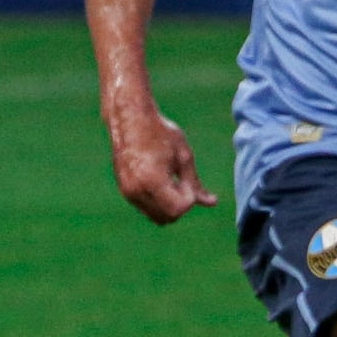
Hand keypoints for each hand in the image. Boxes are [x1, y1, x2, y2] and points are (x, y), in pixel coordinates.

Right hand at [108, 104, 217, 223]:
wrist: (130, 119)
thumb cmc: (160, 133)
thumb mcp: (183, 156)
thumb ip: (195, 183)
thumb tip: (212, 203)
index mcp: (152, 180)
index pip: (178, 209)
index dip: (188, 198)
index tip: (185, 179)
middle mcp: (136, 190)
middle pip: (168, 218)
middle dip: (179, 205)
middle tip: (180, 180)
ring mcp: (128, 192)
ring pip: (157, 217)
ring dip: (169, 206)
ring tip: (170, 179)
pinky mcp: (125, 190)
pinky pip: (147, 209)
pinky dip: (158, 202)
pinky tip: (160, 179)